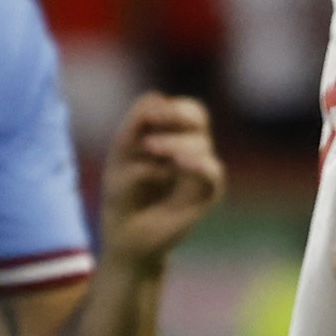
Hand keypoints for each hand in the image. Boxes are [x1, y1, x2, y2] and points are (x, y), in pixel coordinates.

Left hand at [98, 92, 222, 266]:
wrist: (126, 236)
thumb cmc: (123, 194)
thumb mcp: (121, 153)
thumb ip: (137, 121)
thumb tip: (161, 99)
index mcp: (173, 137)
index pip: (185, 110)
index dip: (169, 108)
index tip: (148, 118)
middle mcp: (191, 151)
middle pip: (198, 116)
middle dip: (179, 114)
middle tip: (156, 124)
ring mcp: (200, 172)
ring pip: (201, 142)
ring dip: (173, 142)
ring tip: (151, 149)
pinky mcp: (206, 196)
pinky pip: (214, 172)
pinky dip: (199, 163)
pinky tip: (180, 163)